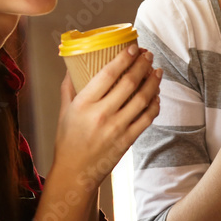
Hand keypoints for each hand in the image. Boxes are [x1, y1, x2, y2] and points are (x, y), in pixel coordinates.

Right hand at [52, 45, 161, 187]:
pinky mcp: (128, 139)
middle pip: (129, 83)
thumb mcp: (63, 111)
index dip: (123, 58)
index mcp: (83, 104)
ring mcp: (117, 128)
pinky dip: (155, 104)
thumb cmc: (68, 140)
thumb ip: (69, 86)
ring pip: (143, 99)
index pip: (107, 74)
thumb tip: (73, 64)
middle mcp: (101, 114)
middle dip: (143, 65)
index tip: (133, 47)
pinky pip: (147, 118)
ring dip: (153, 82)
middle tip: (148, 54)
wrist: (76, 172)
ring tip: (157, 70)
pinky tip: (157, 95)